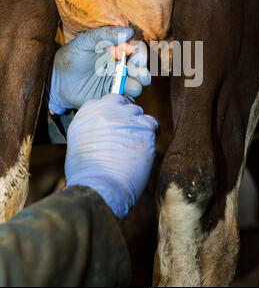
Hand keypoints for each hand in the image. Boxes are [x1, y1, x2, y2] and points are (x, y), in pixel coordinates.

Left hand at [48, 26, 150, 114]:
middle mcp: (121, 66)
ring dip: (137, 85)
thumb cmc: (71, 57)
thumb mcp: (85, 42)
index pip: (137, 50)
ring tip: (130, 86)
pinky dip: (127, 99)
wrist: (57, 82)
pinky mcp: (112, 97)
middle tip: (136, 73)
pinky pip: (126, 100)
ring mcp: (118, 83)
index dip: (141, 54)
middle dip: (142, 72)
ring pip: (137, 85)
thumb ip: (105, 34)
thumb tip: (129, 31)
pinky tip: (119, 96)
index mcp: (117, 51)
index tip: (135, 57)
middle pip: (141, 69)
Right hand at [65, 94, 157, 218]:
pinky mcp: (143, 127)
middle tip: (125, 135)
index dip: (112, 113)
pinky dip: (150, 134)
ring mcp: (125, 116)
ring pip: (137, 112)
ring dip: (137, 125)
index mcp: (87, 112)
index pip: (106, 100)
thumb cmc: (87, 174)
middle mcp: (105, 109)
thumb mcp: (78, 142)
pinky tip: (144, 147)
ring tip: (133, 145)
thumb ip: (92, 127)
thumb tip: (104, 127)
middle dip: (125, 116)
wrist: (98, 187)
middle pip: (123, 103)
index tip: (114, 125)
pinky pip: (151, 123)